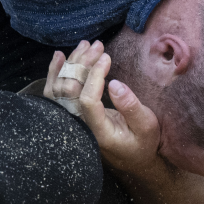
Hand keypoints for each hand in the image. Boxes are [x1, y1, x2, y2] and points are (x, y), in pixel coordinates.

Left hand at [44, 41, 164, 176]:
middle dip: (83, 64)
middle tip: (98, 46)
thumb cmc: (143, 142)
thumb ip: (131, 107)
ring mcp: (73, 121)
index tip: (107, 58)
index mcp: (99, 132)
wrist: (133, 158)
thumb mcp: (147, 125)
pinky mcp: (72, 114)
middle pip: (71, 91)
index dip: (94, 76)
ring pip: (61, 89)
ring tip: (85, 45)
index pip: (87, 100)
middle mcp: (80, 127)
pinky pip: (56, 93)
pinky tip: (60, 56)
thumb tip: (114, 84)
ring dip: (72, 64)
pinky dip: (56, 72)